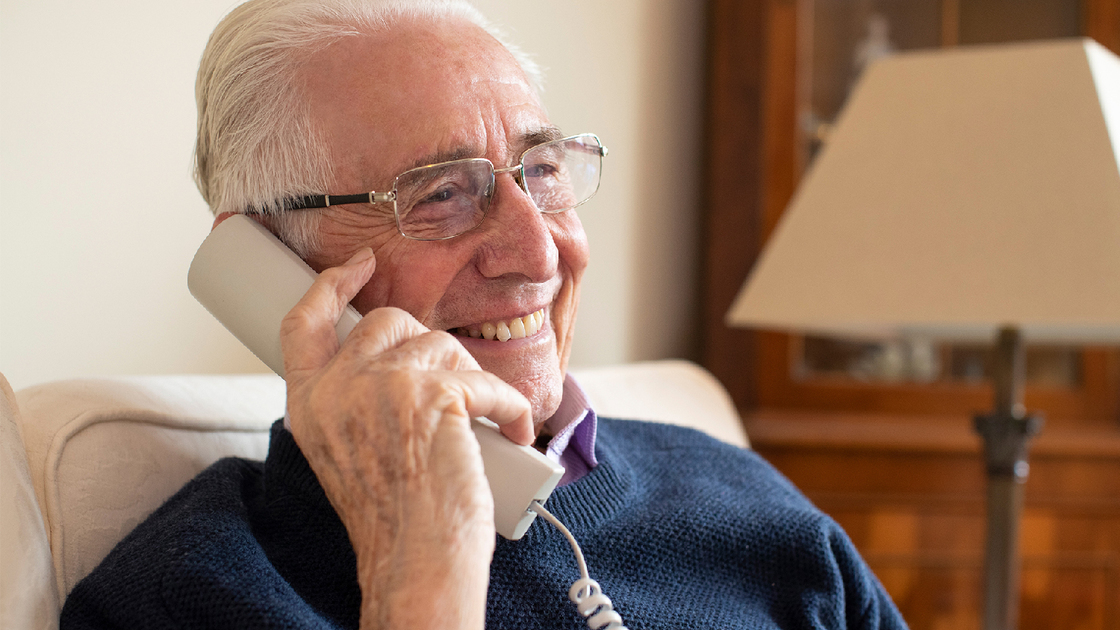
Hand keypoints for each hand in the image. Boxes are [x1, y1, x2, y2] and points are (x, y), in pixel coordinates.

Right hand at [279, 248, 533, 629]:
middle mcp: (338, 387)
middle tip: (449, 387)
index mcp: (309, 403)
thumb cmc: (392, 518)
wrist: (415, 563)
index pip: (304, 322)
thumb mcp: (346, 452)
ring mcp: (385, 385)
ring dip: (471, 381)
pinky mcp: (436, 393)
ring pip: (441, 345)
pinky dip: (510, 408)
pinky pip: (488, 381)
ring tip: (481, 424)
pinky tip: (512, 432)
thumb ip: (352, 402)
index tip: (361, 264)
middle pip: (386, 322)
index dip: (332, 284)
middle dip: (427, 348)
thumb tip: (395, 361)